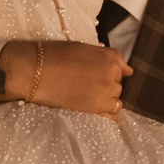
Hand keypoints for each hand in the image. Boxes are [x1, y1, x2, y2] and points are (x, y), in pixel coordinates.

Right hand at [0, 40, 127, 116]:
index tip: (91, 72)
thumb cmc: (55, 55)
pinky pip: (112, 115)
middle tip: (85, 83)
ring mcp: (103, 96)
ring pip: (115, 100)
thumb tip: (129, 71)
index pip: (118, 70)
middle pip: (117, 85)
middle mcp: (110, 79)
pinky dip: (107, 112)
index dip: (105, 71)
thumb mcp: (84, 48)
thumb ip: (109, 57)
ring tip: (85, 94)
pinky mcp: (94, 110)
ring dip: (105, 97)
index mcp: (109, 61)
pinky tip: (95, 108)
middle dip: (105, 84)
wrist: (33, 71)